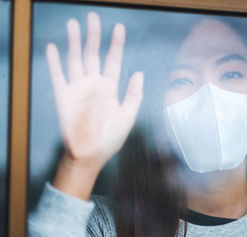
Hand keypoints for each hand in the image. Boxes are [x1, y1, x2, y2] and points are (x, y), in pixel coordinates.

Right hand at [46, 12, 142, 167]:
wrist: (90, 155)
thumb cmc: (110, 138)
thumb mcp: (128, 116)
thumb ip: (133, 95)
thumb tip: (139, 73)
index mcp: (110, 89)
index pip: (113, 61)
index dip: (116, 45)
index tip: (119, 28)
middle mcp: (93, 85)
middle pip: (93, 55)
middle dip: (94, 36)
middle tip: (94, 17)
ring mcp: (78, 89)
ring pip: (76, 60)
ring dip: (74, 42)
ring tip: (74, 24)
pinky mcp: (64, 97)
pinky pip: (58, 76)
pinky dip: (55, 62)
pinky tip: (53, 47)